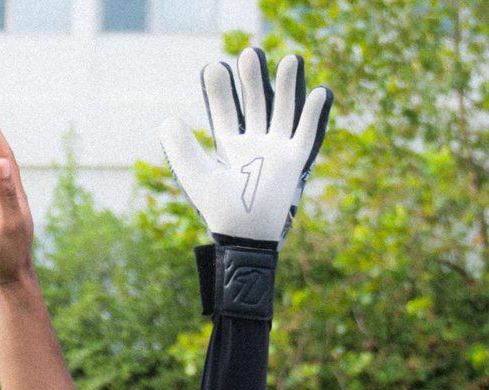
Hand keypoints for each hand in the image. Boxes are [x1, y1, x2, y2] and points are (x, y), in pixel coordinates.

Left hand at [162, 48, 331, 245]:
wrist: (246, 236)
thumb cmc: (220, 210)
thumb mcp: (195, 175)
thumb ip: (180, 147)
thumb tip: (169, 120)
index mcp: (230, 149)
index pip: (225, 112)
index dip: (220, 91)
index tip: (215, 67)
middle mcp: (255, 146)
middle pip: (256, 104)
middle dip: (253, 80)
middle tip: (250, 53)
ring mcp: (276, 153)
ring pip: (284, 112)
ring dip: (286, 86)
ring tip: (290, 58)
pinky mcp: (294, 163)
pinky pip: (307, 134)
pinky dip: (314, 114)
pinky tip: (319, 91)